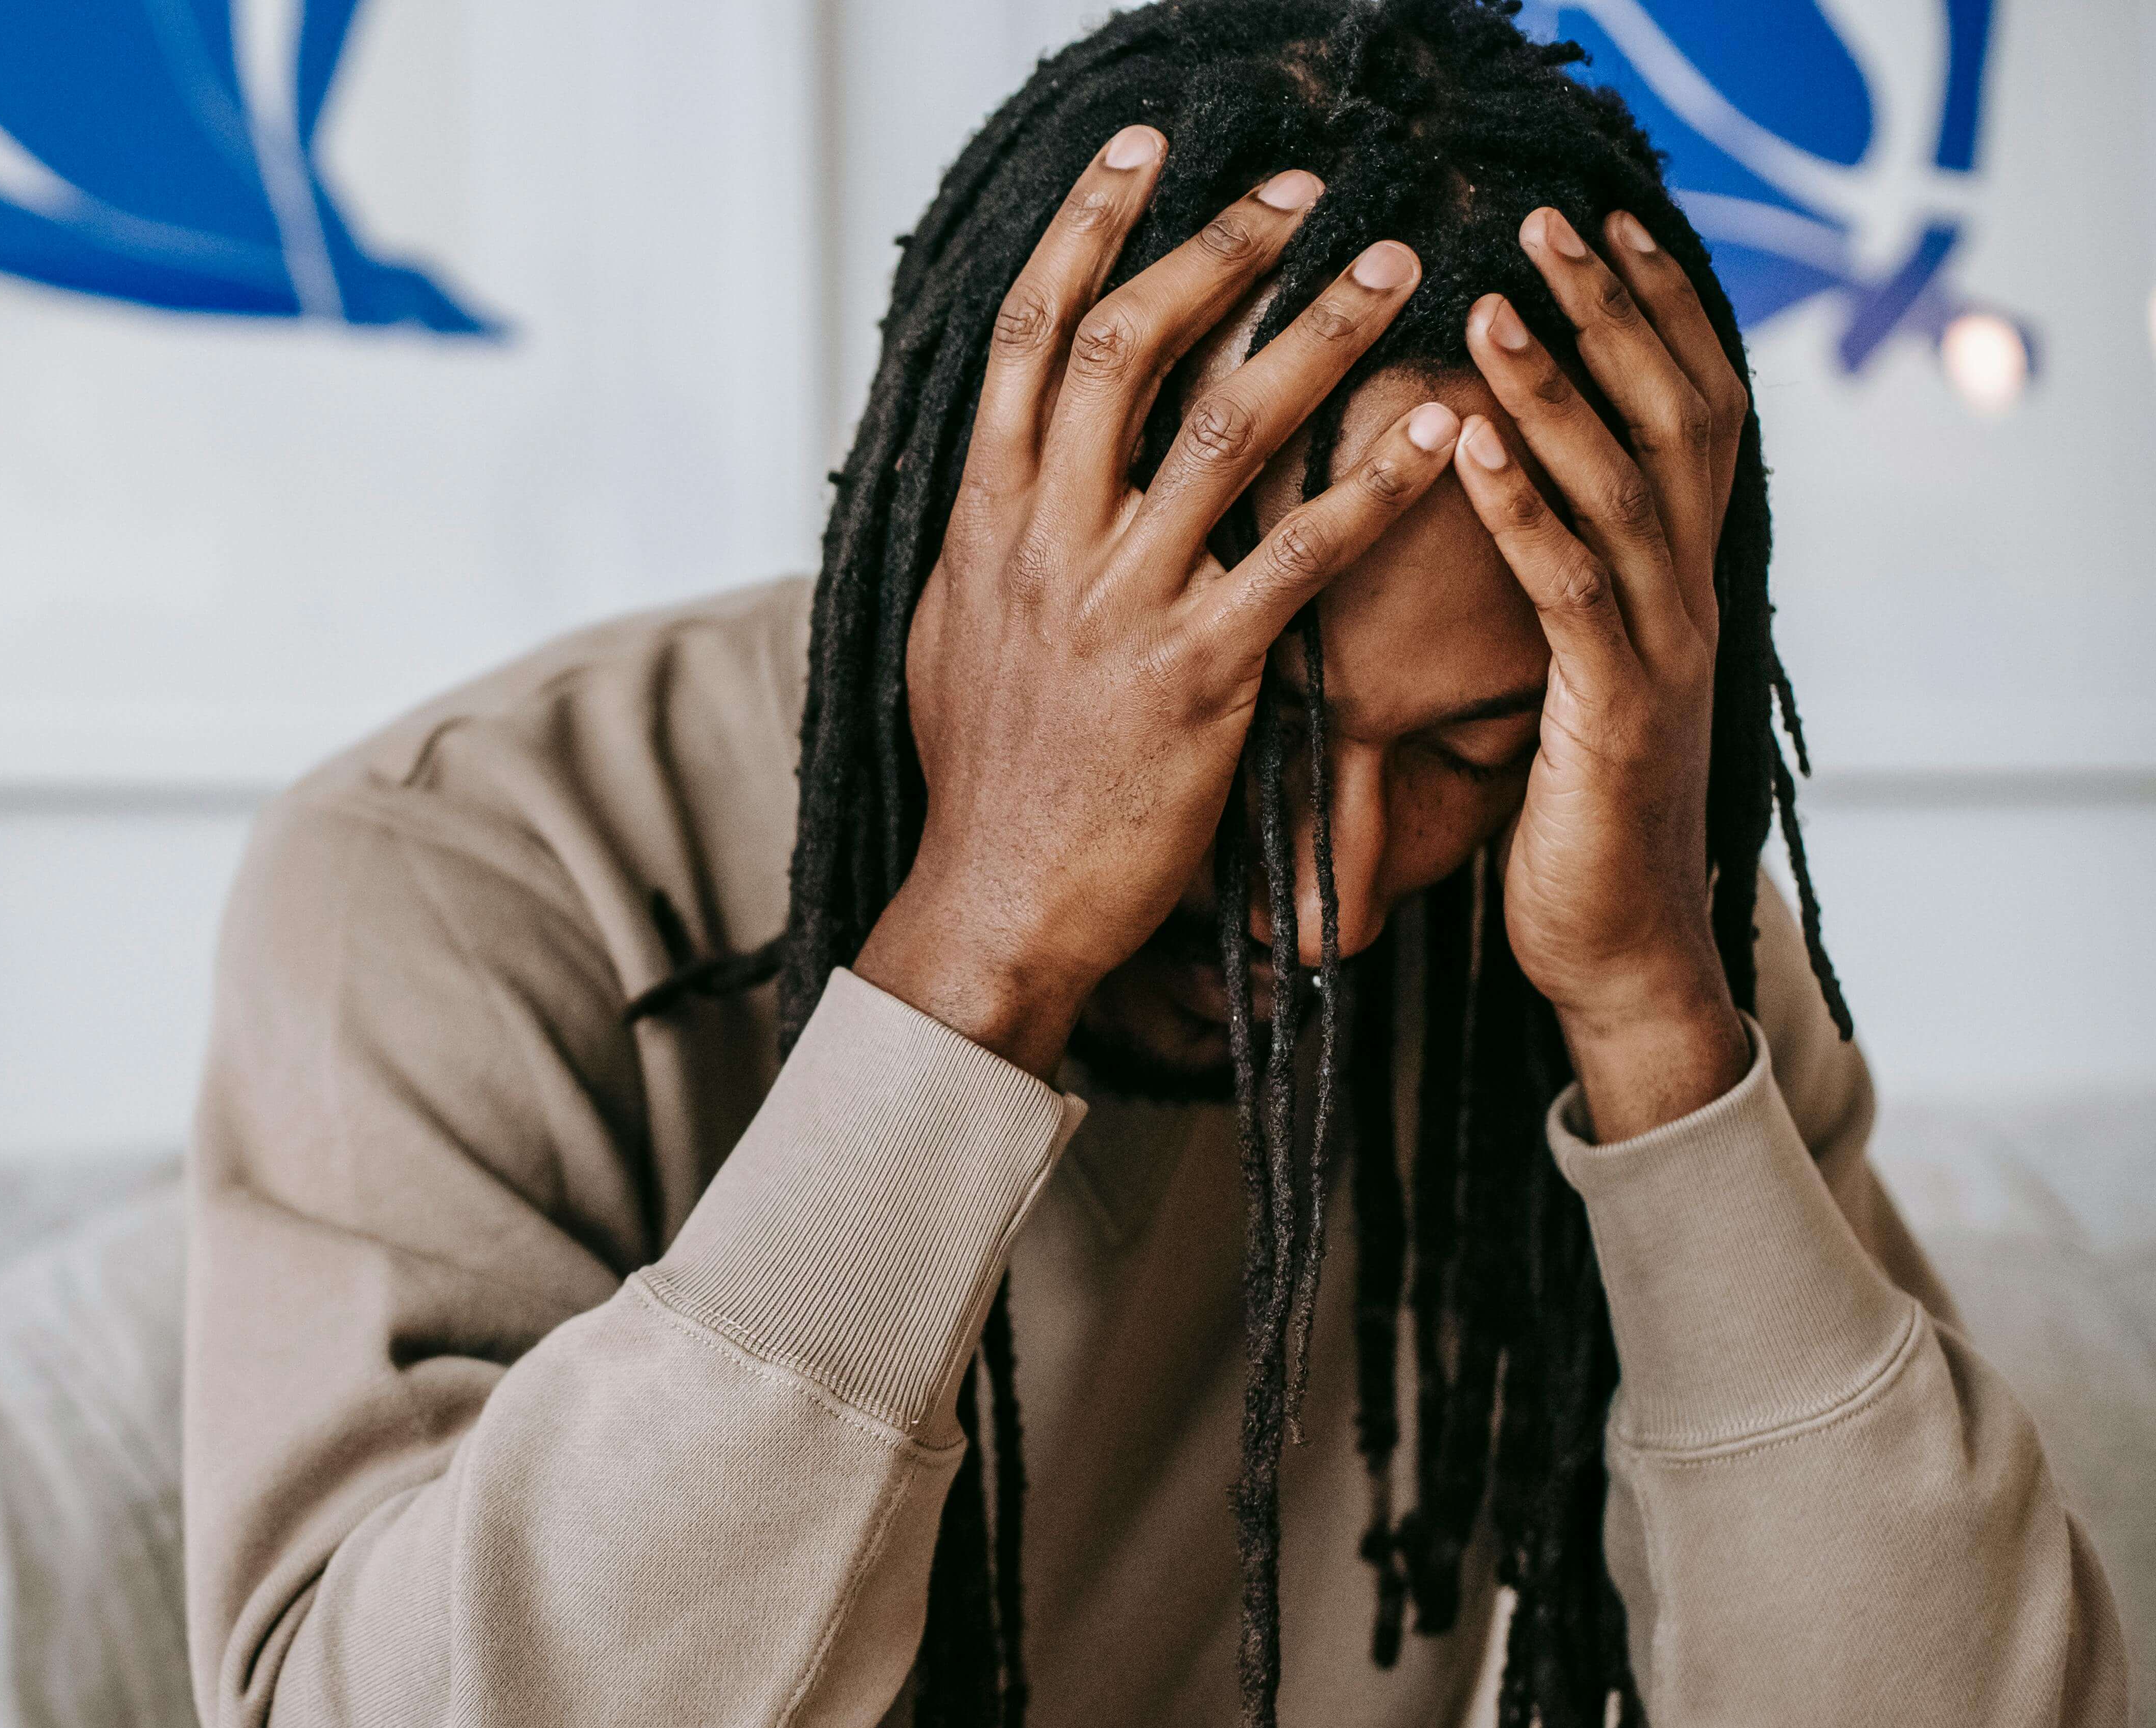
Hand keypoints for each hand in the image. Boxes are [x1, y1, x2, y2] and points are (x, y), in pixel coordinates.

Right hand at [852, 132, 1467, 1078]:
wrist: (995, 903)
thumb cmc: (985, 777)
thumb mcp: (953, 636)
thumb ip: (987, 540)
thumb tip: (999, 468)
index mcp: (985, 520)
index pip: (1028, 338)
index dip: (1085, 231)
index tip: (1142, 154)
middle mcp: (1044, 542)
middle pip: (1124, 350)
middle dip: (1214, 251)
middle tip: (1304, 190)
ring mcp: (1119, 605)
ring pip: (1225, 431)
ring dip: (1318, 332)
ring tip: (1395, 265)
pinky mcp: (1197, 678)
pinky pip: (1301, 557)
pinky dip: (1376, 483)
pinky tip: (1444, 428)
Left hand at [1454, 208, 1755, 1139]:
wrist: (1616, 953)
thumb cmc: (1572, 819)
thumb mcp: (1571, 684)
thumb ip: (1562, 597)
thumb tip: (1509, 511)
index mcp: (1677, 582)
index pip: (1686, 412)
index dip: (1654, 315)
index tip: (1602, 229)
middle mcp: (1684, 597)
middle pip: (1670, 416)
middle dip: (1610, 315)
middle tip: (1551, 221)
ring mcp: (1658, 653)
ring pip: (1621, 487)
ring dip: (1556, 391)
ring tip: (1496, 306)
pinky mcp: (1610, 716)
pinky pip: (1568, 591)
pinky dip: (1521, 511)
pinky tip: (1469, 447)